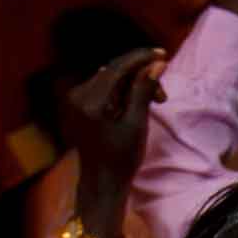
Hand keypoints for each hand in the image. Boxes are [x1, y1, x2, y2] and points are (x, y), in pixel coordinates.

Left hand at [62, 48, 165, 226]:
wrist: (101, 183)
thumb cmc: (122, 159)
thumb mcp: (137, 124)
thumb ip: (144, 90)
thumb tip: (157, 64)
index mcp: (91, 102)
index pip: (117, 67)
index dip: (141, 58)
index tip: (162, 54)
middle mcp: (78, 96)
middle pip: (114, 72)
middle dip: (140, 76)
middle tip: (163, 95)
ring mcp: (75, 100)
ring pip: (110, 79)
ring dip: (133, 85)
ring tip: (154, 102)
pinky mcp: (78, 105)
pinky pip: (103, 89)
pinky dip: (122, 91)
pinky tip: (136, 103)